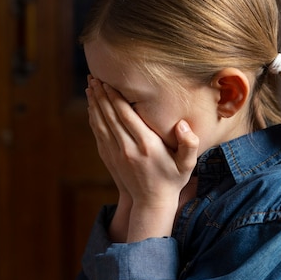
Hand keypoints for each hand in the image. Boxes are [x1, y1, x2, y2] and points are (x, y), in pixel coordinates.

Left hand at [85, 77, 198, 241]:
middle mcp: (128, 148)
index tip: (109, 82)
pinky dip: (93, 118)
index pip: (126, 116)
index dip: (116, 98)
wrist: (151, 203)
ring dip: (94, 104)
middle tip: (95, 76)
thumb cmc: (172, 180)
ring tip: (90, 86)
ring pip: (101, 123)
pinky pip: (98, 134)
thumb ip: (189, 144)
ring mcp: (116, 154)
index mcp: (147, 145)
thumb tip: (183, 125)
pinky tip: (92, 107)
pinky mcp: (109, 158)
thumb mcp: (187, 164)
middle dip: (101, 95)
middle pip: (110, 116)